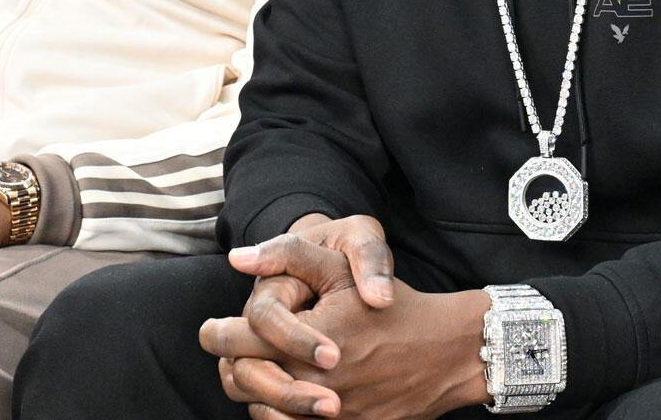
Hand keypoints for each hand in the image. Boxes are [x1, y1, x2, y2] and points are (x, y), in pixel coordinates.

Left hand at [202, 236, 489, 419]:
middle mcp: (310, 384)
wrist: (447, 351)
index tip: (213, 329)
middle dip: (232, 365)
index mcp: (303, 340)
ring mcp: (329, 415)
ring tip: (259, 372)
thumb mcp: (342, 270)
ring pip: (263, 412)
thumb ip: (288, 255)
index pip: (233, 342)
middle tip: (232, 352)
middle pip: (241, 383)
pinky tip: (286, 399)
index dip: (217, 333)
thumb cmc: (392, 307)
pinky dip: (282, 417)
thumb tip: (237, 258)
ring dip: (255, 394)